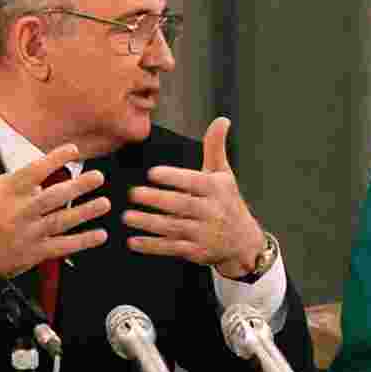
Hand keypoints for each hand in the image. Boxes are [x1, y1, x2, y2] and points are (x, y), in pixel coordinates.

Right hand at [0, 144, 109, 317]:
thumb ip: (6, 180)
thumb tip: (36, 175)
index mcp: (6, 193)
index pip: (34, 172)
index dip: (55, 159)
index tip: (74, 150)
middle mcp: (19, 212)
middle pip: (53, 197)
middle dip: (78, 186)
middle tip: (99, 176)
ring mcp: (28, 234)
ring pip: (61, 221)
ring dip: (86, 212)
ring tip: (105, 203)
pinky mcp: (34, 253)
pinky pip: (63, 246)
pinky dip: (83, 241)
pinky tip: (100, 235)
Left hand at [124, 117, 266, 277]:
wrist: (243, 241)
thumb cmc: (227, 201)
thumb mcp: (224, 174)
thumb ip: (215, 147)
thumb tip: (221, 120)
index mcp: (216, 189)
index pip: (194, 182)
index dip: (173, 178)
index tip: (152, 173)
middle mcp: (212, 211)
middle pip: (181, 205)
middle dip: (156, 200)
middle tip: (132, 193)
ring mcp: (204, 234)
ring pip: (174, 228)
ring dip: (149, 223)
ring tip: (127, 216)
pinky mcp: (197, 252)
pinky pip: (172, 248)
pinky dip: (152, 246)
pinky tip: (133, 241)